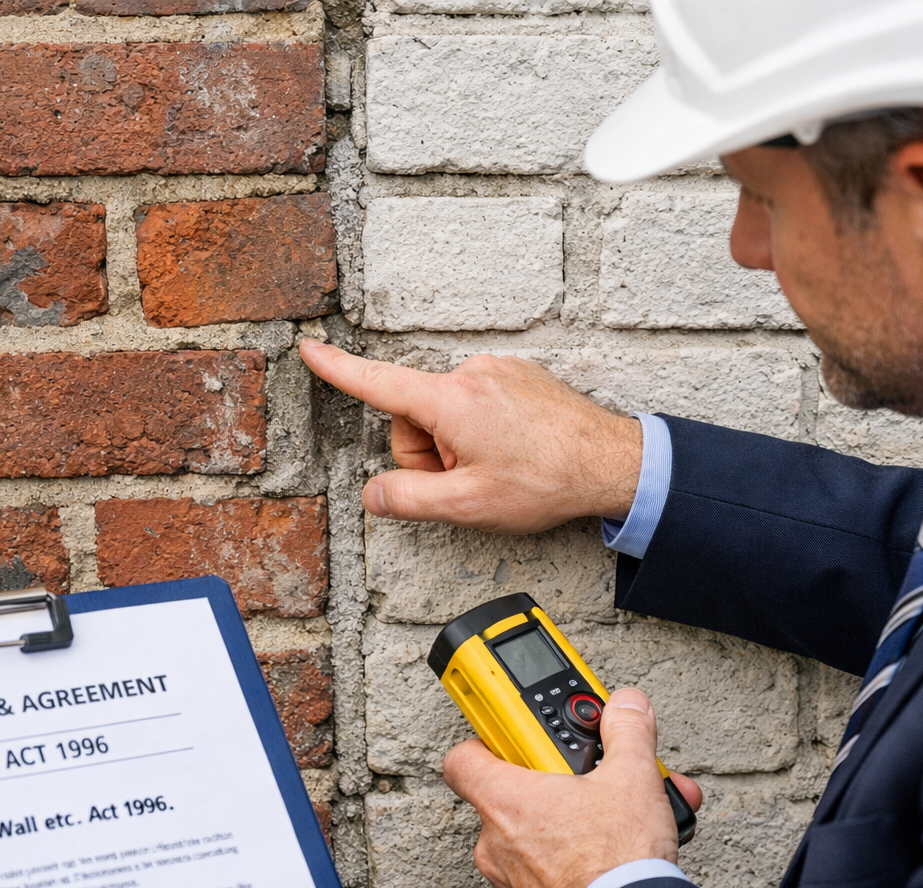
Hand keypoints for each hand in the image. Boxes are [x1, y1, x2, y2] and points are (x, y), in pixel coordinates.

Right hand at [298, 339, 642, 531]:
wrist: (613, 463)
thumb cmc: (547, 481)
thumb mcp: (469, 504)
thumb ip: (409, 499)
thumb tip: (374, 494)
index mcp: (451, 401)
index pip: (377, 383)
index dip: (337, 369)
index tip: (309, 349)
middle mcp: (470, 374)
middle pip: (415, 418)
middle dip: (430, 454)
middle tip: (469, 481)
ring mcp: (497, 372)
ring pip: (447, 415)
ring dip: (459, 446)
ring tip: (500, 467)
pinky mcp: (517, 376)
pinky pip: (477, 406)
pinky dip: (483, 431)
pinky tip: (514, 452)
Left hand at [443, 688, 702, 887]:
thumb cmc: (618, 862)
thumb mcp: (634, 777)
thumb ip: (626, 731)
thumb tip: (625, 708)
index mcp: (506, 799)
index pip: (464, 758)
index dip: (487, 744)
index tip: (513, 737)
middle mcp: (495, 844)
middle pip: (512, 801)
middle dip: (554, 791)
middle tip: (591, 788)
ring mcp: (508, 886)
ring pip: (531, 846)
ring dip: (567, 833)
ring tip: (617, 831)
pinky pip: (541, 885)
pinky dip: (568, 874)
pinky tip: (608, 868)